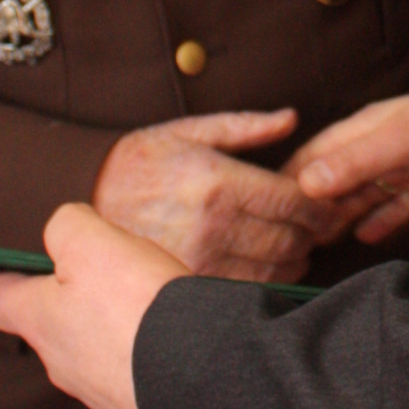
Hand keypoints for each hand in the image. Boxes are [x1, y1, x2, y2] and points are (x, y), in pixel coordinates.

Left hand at [0, 204, 174, 408]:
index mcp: (39, 320)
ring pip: (84, 345)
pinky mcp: (135, 402)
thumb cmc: (135, 306)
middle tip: (70, 270)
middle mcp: (61, 360)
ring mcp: (98, 387)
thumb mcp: (90, 241)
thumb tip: (65, 234)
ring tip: (128, 296)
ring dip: (96, 321)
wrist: (197, 374)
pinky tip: (158, 332)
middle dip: (52, 296)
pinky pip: (124, 365)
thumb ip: (65, 226)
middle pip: (43, 322)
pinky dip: (132, 345)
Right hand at [93, 109, 321, 279]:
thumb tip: (291, 117)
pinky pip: (244, 290)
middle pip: (289, 239)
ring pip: (272, 270)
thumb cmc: (137, 161)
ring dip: (293, 261)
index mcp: (219, 181)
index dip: (320, 207)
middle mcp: (212, 224)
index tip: (328, 207)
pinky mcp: (187, 284)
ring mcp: (199, 260)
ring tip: (295, 248)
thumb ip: (245, 126)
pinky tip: (265, 268)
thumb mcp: (188, 132)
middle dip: (312, 235)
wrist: (80, 199)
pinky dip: (265, 282)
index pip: (293, 201)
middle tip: (316, 230)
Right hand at [288, 88, 408, 243]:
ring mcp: (401, 170)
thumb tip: (307, 182)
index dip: (291, 178)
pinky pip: (394, 210)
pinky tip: (365, 236)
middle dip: (313, 205)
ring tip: (318, 242)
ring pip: (360, 197)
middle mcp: (378, 150)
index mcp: (365, 129)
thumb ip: (354, 160)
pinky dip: (379, 223)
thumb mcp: (400, 139)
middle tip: (292, 236)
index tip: (270, 207)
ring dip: (340, 218)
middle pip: (335, 180)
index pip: (315, 154)